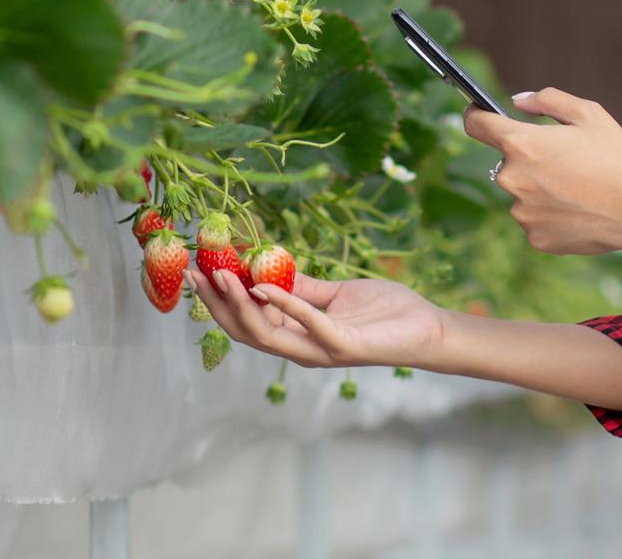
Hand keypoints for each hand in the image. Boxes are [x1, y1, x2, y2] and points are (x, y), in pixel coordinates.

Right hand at [186, 266, 445, 370]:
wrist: (427, 327)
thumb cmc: (385, 312)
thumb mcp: (335, 294)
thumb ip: (303, 288)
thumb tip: (268, 271)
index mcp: (297, 336)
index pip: (246, 321)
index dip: (219, 299)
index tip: (197, 270)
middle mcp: (302, 349)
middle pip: (245, 331)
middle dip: (216, 304)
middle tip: (193, 273)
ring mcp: (320, 351)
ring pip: (265, 334)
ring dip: (240, 304)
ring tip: (221, 275)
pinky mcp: (341, 346)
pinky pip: (306, 322)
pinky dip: (283, 303)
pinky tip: (264, 285)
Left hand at [464, 86, 621, 256]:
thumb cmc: (617, 157)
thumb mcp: (588, 114)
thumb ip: (546, 100)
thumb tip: (517, 102)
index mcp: (520, 143)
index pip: (476, 125)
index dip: (476, 115)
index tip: (479, 114)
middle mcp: (512, 179)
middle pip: (507, 163)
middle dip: (529, 159)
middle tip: (566, 162)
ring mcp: (521, 212)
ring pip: (522, 194)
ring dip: (540, 189)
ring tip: (578, 189)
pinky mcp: (535, 238)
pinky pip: (535, 220)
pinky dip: (551, 215)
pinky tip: (580, 210)